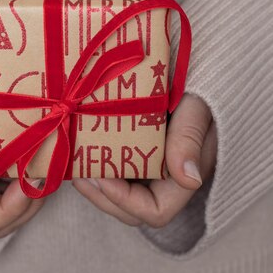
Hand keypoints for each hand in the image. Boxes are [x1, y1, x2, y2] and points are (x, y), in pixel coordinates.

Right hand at [0, 121, 45, 237]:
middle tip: (45, 172)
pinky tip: (47, 154)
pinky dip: (37, 176)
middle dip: (28, 203)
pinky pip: (25, 186)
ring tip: (48, 161)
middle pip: (5, 221)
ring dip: (36, 191)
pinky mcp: (6, 170)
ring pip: (19, 208)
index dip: (7, 210)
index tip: (26, 184)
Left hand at [72, 93, 215, 227]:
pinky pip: (119, 173)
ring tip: (74, 163)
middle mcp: (170, 178)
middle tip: (77, 172)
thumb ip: (189, 137)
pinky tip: (81, 148)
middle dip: (102, 196)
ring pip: (122, 196)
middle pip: (133, 211)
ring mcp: (155, 167)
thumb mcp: (194, 103)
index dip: (125, 201)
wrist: (196, 61)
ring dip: (97, 186)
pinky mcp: (142, 152)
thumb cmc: (199, 80)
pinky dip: (100, 167)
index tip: (101, 175)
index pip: (156, 211)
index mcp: (186, 173)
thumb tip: (189, 180)